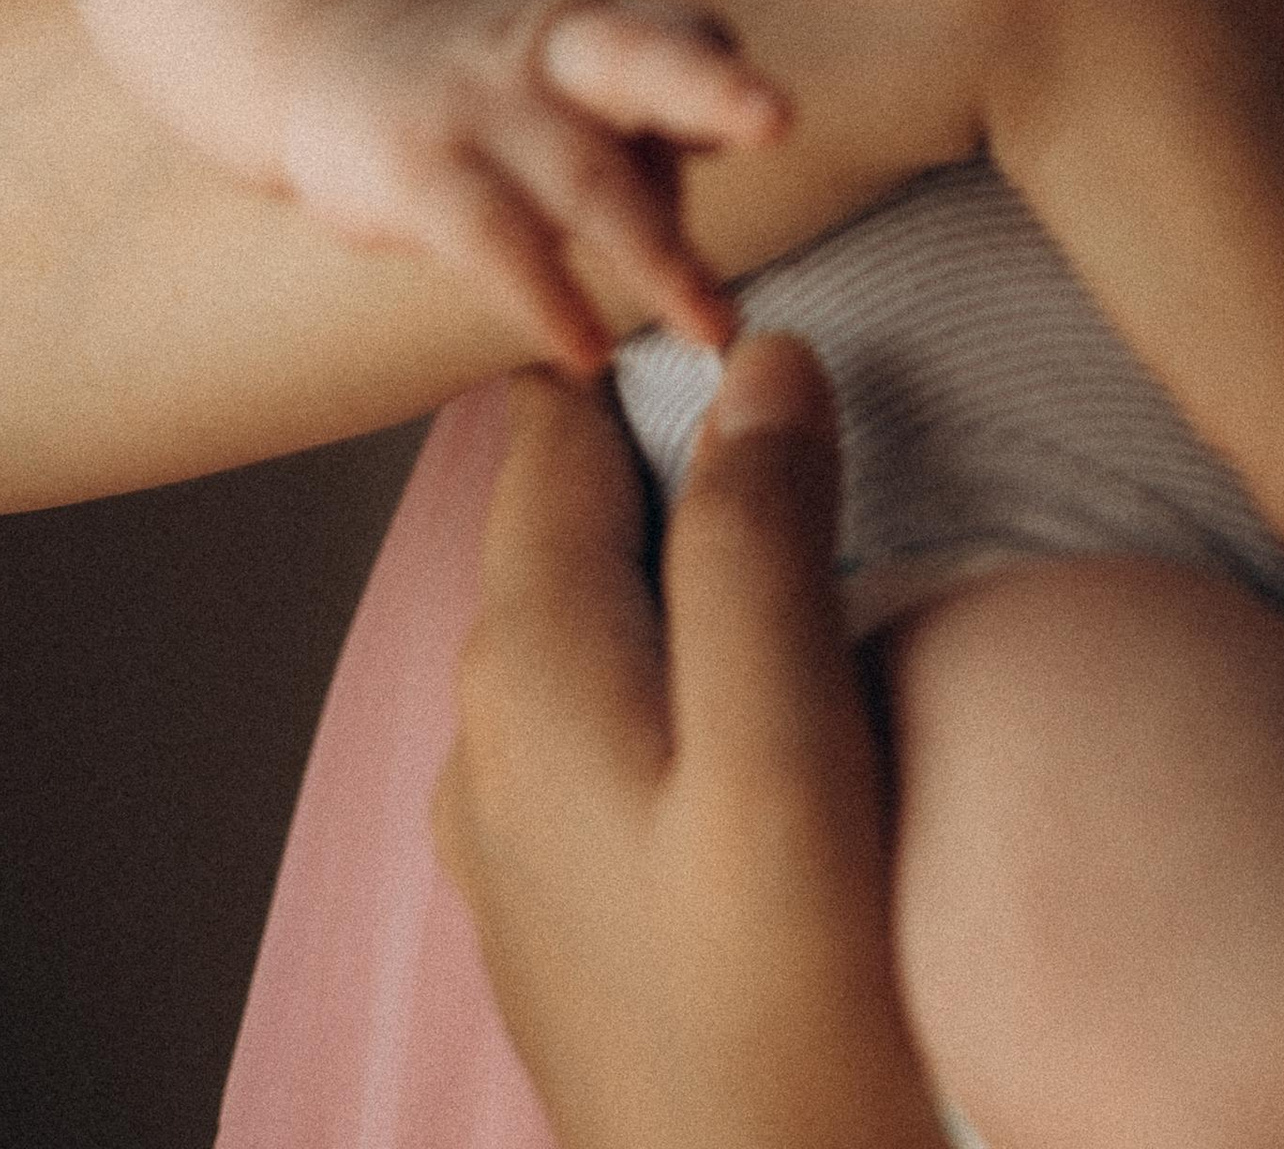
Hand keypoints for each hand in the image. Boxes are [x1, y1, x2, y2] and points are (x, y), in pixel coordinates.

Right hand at [278, 0, 788, 374]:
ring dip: (655, 253)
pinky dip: (546, 297)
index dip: (722, 73)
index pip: (678, 31)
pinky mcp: (416, 172)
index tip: (771, 121)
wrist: (325, 57)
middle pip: (637, 55)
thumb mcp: (568, 78)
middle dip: (709, 86)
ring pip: (579, 173)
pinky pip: (492, 239)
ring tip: (711, 326)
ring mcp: (478, 108)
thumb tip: (711, 192)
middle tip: (777, 119)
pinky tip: (588, 351)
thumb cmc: (487, 90)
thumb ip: (648, 127)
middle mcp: (546, 53)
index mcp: (594, 30)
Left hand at [434, 342, 951, 1148]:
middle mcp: (490, 733)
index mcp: (529, 665)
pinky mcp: (567, 902)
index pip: (556, 419)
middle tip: (790, 356)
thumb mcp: (784, 756)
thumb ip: (757, 545)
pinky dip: (670, 645)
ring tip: (793, 488)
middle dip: (658, 427)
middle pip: (568, 511)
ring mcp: (516, 831)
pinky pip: (609, 707)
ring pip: (589, 611)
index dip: (639, 332)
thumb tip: (759, 356)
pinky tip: (754, 664)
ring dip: (671, 541)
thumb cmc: (790, 1014)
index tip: (730, 268)